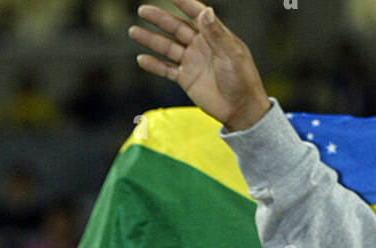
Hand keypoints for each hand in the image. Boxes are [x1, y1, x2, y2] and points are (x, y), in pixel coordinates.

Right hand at [130, 2, 269, 131]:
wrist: (240, 109)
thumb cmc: (242, 80)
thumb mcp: (231, 54)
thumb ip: (216, 33)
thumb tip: (206, 11)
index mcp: (214, 35)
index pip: (196, 14)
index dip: (183, 3)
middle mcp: (201, 45)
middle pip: (176, 28)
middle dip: (159, 19)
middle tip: (143, 10)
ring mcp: (192, 62)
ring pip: (167, 47)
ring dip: (151, 40)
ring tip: (134, 31)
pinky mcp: (187, 79)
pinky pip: (167, 70)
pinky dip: (154, 65)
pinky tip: (141, 59)